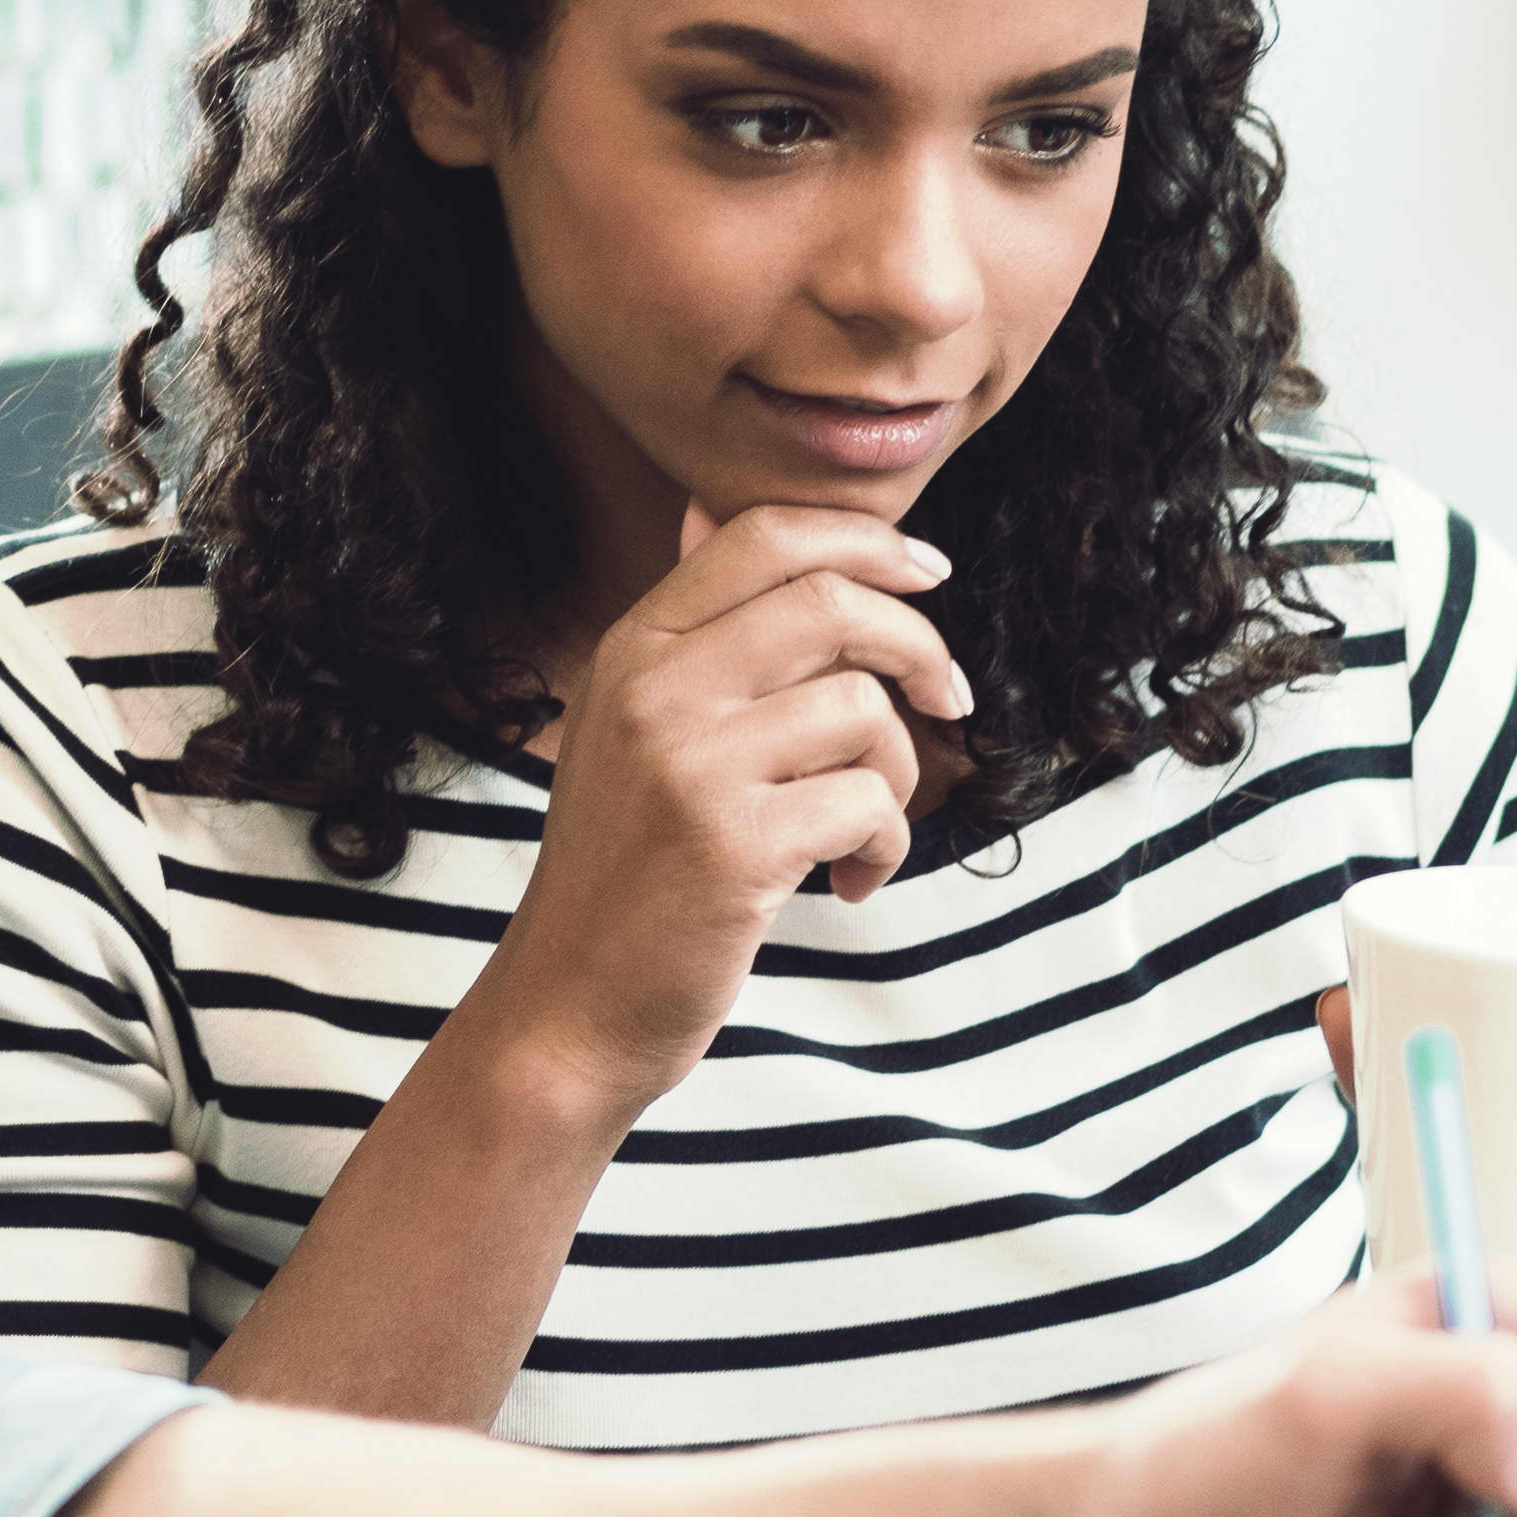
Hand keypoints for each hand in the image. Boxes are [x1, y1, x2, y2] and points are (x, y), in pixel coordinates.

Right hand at [458, 504, 970, 1114]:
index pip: (761, 534)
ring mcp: (689, 766)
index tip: (930, 575)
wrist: (568, 1009)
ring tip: (864, 830)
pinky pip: (867, 802)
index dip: (867, 540)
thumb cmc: (623, 871)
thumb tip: (707, 507)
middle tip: (948, 701)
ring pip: (863, 711)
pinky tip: (848, 883)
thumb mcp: (625, 727)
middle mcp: (653, 691)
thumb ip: (688, 631)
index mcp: (632, 648)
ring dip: (900, 777)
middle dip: (920, 647)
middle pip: (831, 604)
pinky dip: (884, 845)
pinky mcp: (732, 846)